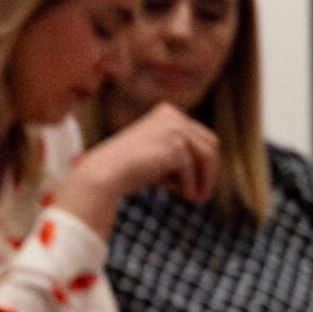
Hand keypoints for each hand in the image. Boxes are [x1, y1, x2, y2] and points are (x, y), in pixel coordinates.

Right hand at [57, 103, 219, 234]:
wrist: (102, 174)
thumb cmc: (123, 170)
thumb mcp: (154, 155)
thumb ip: (177, 157)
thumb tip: (205, 175)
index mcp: (167, 112)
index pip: (199, 136)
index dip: (203, 161)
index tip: (199, 182)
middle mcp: (173, 115)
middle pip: (210, 143)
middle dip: (209, 170)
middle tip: (203, 193)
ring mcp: (175, 129)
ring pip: (207, 155)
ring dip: (206, 179)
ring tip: (198, 198)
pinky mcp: (175, 146)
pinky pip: (192, 169)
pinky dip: (191, 185)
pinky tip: (187, 197)